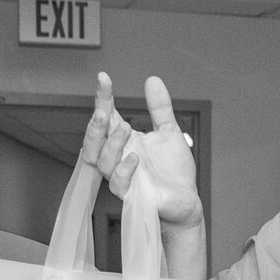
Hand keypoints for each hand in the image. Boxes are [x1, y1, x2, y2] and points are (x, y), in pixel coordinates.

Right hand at [84, 72, 203, 228]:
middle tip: (105, 111)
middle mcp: (118, 158)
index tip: (103, 78)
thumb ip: (160, 108)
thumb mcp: (169, 132)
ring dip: (111, 144)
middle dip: (95, 125)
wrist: (187, 201)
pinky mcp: (133, 196)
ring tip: (127, 129)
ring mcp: (123, 177)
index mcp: (125, 141)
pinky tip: (135, 158)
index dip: (102, 97)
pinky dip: (123, 169)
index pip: (107, 117)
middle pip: (93, 142)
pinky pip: (118, 184)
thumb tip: (152, 79)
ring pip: (102, 162)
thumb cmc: (174, 171)